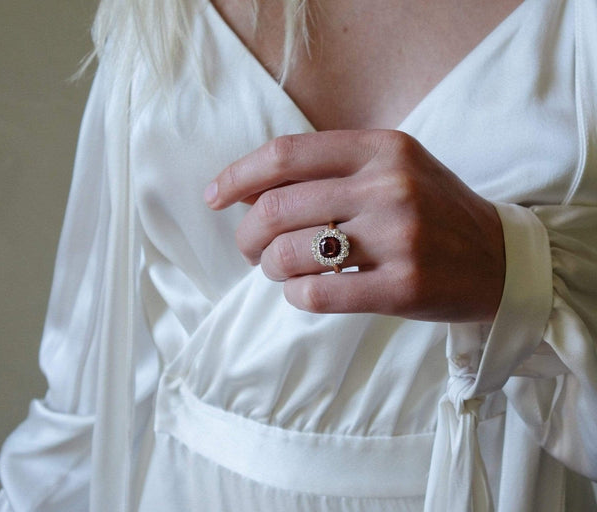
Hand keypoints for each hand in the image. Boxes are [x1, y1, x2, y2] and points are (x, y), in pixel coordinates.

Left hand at [204, 130, 505, 322]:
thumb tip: (246, 190)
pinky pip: (315, 294)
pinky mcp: (403, 287)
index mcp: (381, 148)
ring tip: (279, 269)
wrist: (501, 260)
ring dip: (268, 267)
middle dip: (246, 235)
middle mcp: (389, 186)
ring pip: (288, 254)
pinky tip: (303, 291)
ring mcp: (399, 237)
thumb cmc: (431, 212)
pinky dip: (294, 295)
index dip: (237, 177)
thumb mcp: (390, 169)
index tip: (214, 198)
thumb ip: (327, 170)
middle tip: (249, 248)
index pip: (284, 154)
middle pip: (276, 209)